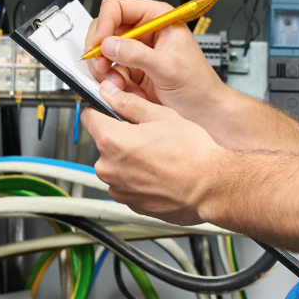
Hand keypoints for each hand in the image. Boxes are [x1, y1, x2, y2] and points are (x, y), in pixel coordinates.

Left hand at [83, 76, 223, 225]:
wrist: (210, 187)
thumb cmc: (191, 154)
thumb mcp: (162, 116)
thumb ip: (129, 103)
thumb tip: (112, 94)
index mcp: (112, 141)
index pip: (89, 117)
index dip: (102, 109)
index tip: (111, 109)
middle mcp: (108, 168)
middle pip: (105, 143)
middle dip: (122, 137)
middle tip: (150, 134)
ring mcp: (119, 189)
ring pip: (117, 166)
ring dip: (131, 160)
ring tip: (159, 156)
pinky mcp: (131, 204)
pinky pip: (128, 185)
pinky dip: (140, 178)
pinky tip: (161, 172)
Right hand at [84, 0, 230, 121]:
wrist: (203, 112)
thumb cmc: (198, 86)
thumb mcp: (169, 68)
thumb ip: (138, 55)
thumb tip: (110, 45)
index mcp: (158, 19)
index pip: (118, 7)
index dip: (104, 22)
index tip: (100, 44)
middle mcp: (144, 32)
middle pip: (104, 29)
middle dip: (100, 50)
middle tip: (103, 67)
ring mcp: (135, 52)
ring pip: (102, 53)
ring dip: (106, 72)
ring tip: (120, 85)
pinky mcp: (130, 71)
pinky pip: (108, 73)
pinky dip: (112, 84)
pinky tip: (127, 92)